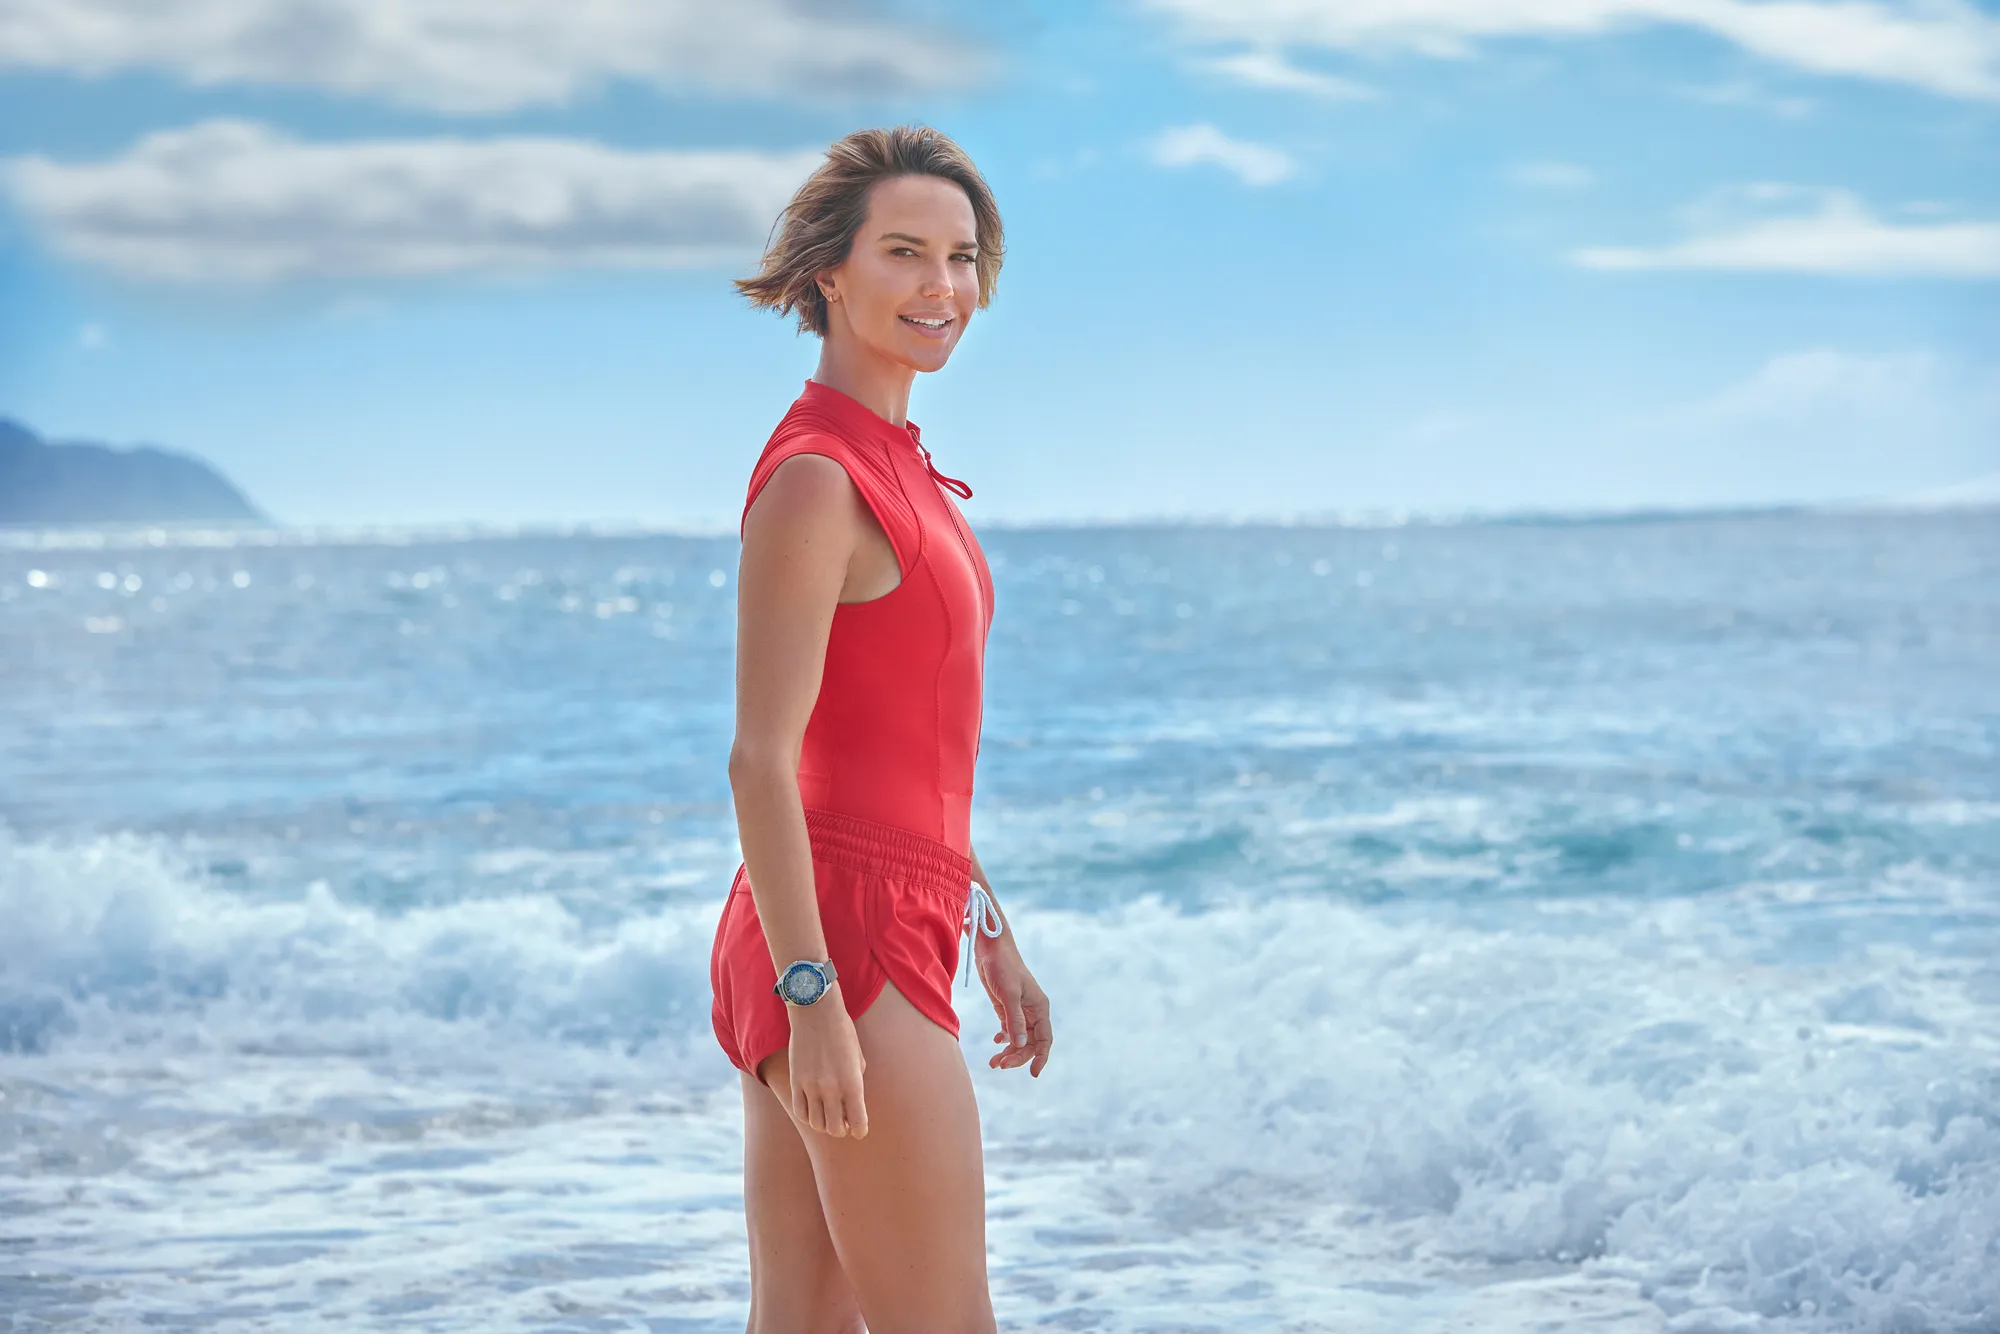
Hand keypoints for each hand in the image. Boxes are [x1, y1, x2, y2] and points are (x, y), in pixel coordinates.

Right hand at [785, 984, 868, 1136]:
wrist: (816, 1012)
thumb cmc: (842, 1032)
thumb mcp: (858, 1058)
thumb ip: (855, 1084)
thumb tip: (851, 1105)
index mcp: (853, 1083)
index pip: (858, 1123)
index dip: (860, 1131)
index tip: (859, 1130)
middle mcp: (832, 1089)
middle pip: (835, 1130)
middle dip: (841, 1130)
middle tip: (843, 1121)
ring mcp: (810, 1087)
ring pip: (816, 1124)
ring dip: (824, 1124)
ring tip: (828, 1114)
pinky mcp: (795, 1082)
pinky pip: (799, 1112)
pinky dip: (808, 1116)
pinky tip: (813, 1109)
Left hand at [975, 931, 1052, 1076]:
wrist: (990, 947)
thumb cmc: (1003, 966)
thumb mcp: (1008, 994)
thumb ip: (1014, 1020)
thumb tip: (1019, 1044)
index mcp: (1039, 1007)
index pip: (1044, 1039)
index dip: (1041, 1057)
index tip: (1034, 1074)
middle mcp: (1032, 1011)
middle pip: (1030, 1043)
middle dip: (1017, 1056)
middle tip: (999, 1065)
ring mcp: (1019, 1009)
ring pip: (1018, 1038)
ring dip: (1008, 1051)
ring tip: (993, 1062)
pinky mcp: (1006, 1006)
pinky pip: (1009, 1029)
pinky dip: (1003, 1038)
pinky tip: (995, 1042)